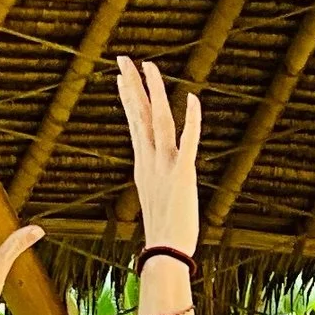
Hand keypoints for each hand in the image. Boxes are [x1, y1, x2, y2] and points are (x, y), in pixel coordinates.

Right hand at [116, 56, 201, 253]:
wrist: (166, 255)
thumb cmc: (164, 236)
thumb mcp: (156, 202)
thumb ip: (155, 185)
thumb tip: (152, 183)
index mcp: (143, 167)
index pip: (135, 125)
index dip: (129, 100)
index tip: (121, 78)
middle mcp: (150, 162)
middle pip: (140, 116)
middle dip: (131, 85)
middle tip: (123, 59)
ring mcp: (164, 167)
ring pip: (159, 121)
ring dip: (154, 91)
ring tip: (149, 66)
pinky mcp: (183, 175)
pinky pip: (188, 141)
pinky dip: (191, 119)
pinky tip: (193, 98)